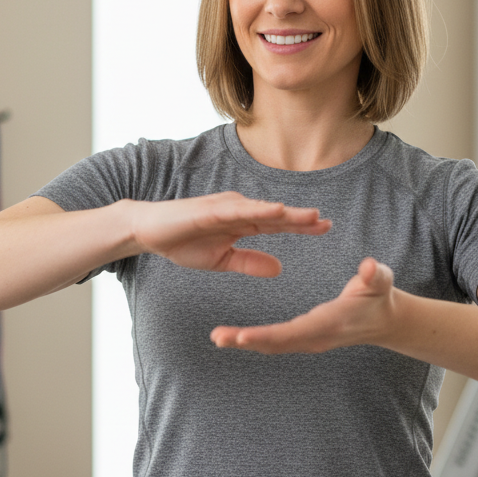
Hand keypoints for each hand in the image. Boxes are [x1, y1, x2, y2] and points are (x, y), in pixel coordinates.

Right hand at [129, 192, 330, 276]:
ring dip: (287, 213)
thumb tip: (279, 269)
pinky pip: (240, 210)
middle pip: (277, 216)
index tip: (325, 228)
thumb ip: (250, 263)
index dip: (301, 227)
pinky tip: (277, 211)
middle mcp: (239, 211)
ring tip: (311, 216)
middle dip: (302, 219)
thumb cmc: (183, 243)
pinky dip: (259, 210)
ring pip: (263, 211)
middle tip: (327, 222)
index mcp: (243, 223)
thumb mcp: (222, 260)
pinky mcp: (211, 209)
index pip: (278, 225)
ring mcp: (226, 208)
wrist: (150, 232)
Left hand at [210, 257, 395, 352]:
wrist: (384, 320)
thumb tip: (368, 267)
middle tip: (217, 337)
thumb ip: (374, 274)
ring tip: (217, 337)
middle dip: (246, 341)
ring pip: (272, 345)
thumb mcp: (380, 280)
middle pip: (276, 343)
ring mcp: (309, 340)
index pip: (293, 332)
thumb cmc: (379, 295)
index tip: (242, 335)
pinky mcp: (304, 338)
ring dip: (244, 342)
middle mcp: (315, 337)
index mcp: (329, 322)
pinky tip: (234, 336)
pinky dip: (254, 340)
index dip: (266, 335)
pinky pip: (276, 342)